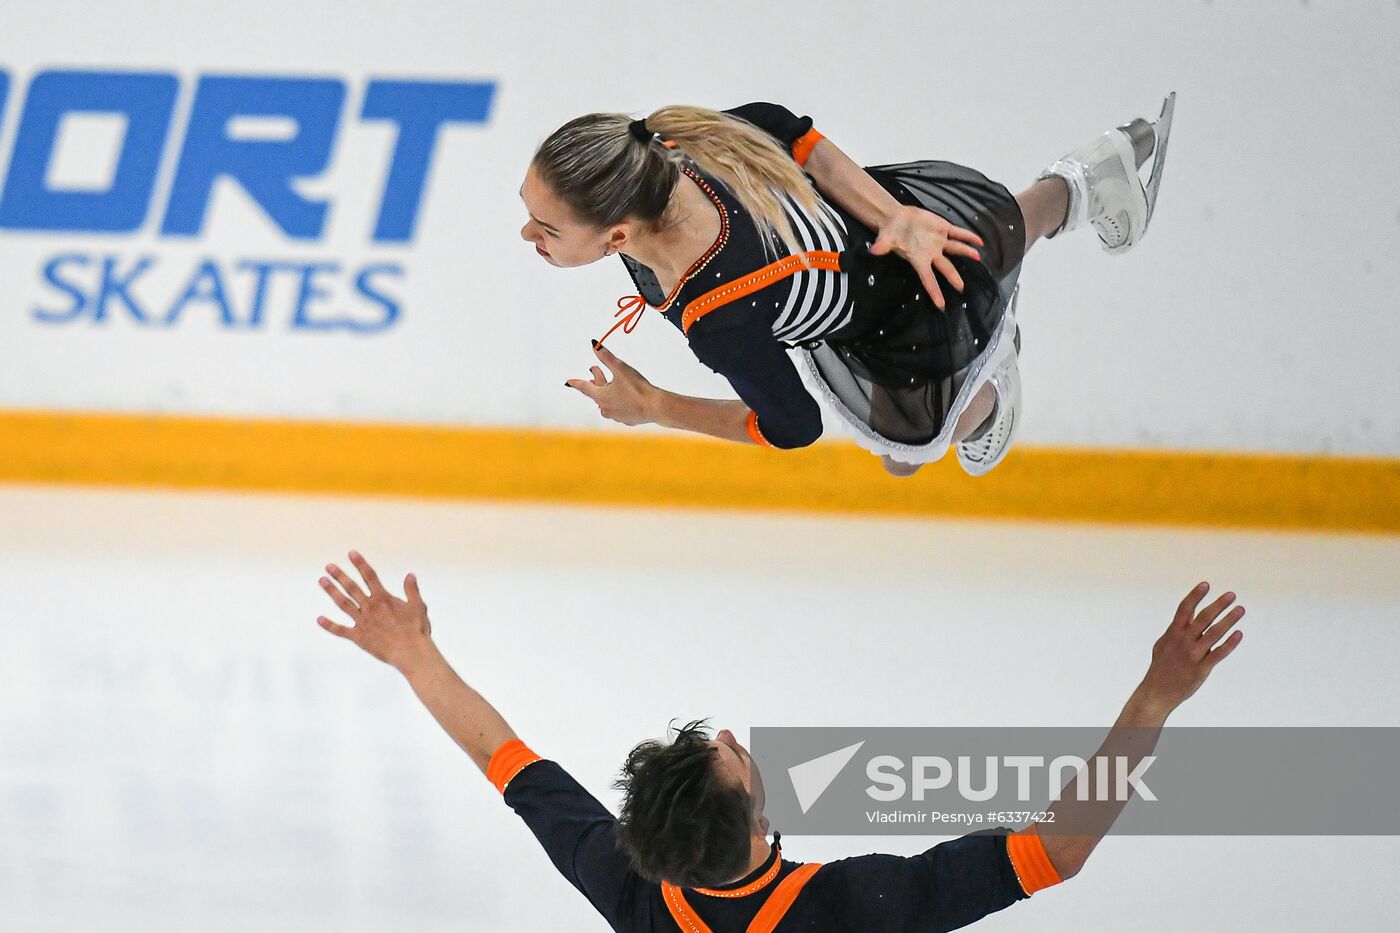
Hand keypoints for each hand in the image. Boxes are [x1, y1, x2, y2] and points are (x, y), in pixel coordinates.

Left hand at [317, 551, 433, 671]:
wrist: (411, 652)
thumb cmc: (416, 630)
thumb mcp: (418, 606)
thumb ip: (412, 590)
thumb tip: (410, 575)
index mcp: (384, 598)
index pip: (369, 576)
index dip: (360, 564)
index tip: (351, 553)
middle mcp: (370, 607)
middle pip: (352, 587)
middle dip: (340, 575)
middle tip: (328, 566)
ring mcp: (362, 622)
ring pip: (343, 604)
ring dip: (332, 592)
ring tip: (322, 581)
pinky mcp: (359, 637)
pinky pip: (341, 630)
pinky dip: (329, 625)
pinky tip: (319, 619)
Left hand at [565, 342, 659, 425]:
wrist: (655, 407)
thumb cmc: (637, 387)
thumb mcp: (620, 368)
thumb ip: (605, 356)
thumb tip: (593, 344)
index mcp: (601, 396)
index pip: (584, 387)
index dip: (576, 382)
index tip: (568, 382)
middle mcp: (605, 408)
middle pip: (596, 393)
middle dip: (596, 380)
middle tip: (595, 370)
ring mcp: (616, 416)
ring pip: (606, 403)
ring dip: (606, 392)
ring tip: (608, 386)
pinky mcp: (627, 420)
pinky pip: (618, 409)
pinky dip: (618, 402)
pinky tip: (623, 400)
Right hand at [869, 205, 984, 309]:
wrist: (896, 218)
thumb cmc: (890, 232)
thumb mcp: (885, 239)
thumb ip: (882, 246)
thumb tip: (873, 250)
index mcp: (918, 259)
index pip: (927, 279)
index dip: (934, 292)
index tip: (941, 305)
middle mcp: (931, 253)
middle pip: (945, 268)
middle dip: (953, 278)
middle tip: (961, 288)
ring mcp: (938, 242)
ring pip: (955, 249)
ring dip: (966, 252)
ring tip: (977, 257)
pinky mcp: (942, 229)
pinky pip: (958, 233)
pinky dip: (968, 236)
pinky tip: (979, 241)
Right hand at [1138, 582, 1246, 714]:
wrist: (1158, 691)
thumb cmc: (1161, 665)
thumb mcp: (1163, 643)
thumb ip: (1176, 628)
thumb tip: (1187, 612)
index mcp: (1173, 633)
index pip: (1184, 609)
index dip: (1195, 596)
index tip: (1206, 584)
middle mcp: (1183, 641)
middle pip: (1203, 618)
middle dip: (1218, 605)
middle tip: (1232, 594)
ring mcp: (1193, 655)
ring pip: (1214, 634)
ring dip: (1229, 620)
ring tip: (1241, 610)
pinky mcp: (1201, 668)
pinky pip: (1218, 653)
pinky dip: (1230, 644)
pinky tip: (1239, 634)